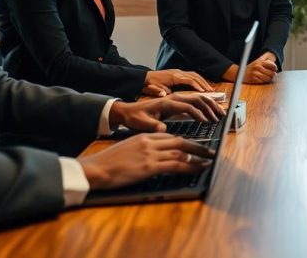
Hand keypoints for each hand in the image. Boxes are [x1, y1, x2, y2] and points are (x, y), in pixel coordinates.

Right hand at [78, 133, 214, 189]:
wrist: (96, 168)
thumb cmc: (108, 162)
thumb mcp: (127, 149)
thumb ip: (143, 149)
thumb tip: (155, 157)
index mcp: (144, 137)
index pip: (170, 137)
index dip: (185, 142)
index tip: (194, 146)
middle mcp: (150, 142)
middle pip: (180, 141)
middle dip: (198, 146)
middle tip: (210, 150)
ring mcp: (151, 154)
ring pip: (182, 153)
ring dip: (198, 156)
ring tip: (209, 160)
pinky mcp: (150, 166)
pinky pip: (177, 165)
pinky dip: (191, 166)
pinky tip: (199, 167)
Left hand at [109, 92, 224, 131]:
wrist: (128, 112)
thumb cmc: (135, 118)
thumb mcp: (142, 124)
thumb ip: (153, 126)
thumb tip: (163, 129)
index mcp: (166, 103)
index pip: (188, 106)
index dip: (199, 113)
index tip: (206, 122)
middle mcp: (173, 98)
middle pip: (197, 98)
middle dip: (210, 107)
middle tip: (219, 117)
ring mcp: (176, 99)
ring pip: (198, 98)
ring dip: (210, 105)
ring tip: (219, 114)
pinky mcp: (176, 103)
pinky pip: (194, 101)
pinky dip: (205, 105)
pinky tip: (210, 112)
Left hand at [143, 69, 212, 96]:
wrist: (144, 78)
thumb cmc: (149, 84)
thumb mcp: (153, 89)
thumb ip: (159, 92)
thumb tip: (165, 95)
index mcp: (173, 76)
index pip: (189, 80)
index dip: (197, 86)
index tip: (204, 93)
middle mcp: (178, 72)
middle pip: (195, 76)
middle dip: (204, 84)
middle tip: (211, 91)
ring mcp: (178, 72)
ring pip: (194, 75)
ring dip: (203, 82)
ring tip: (209, 89)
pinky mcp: (178, 73)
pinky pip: (191, 75)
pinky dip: (198, 80)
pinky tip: (201, 86)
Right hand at [222, 58, 277, 83]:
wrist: (239, 73)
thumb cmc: (251, 68)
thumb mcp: (258, 62)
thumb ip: (266, 61)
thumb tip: (275, 65)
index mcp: (260, 62)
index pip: (273, 66)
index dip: (274, 69)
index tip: (273, 70)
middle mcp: (258, 67)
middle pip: (272, 73)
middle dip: (272, 75)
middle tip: (269, 75)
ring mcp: (255, 73)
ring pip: (268, 78)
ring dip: (268, 79)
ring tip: (265, 77)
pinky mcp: (253, 79)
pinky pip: (263, 82)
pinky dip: (263, 81)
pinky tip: (260, 79)